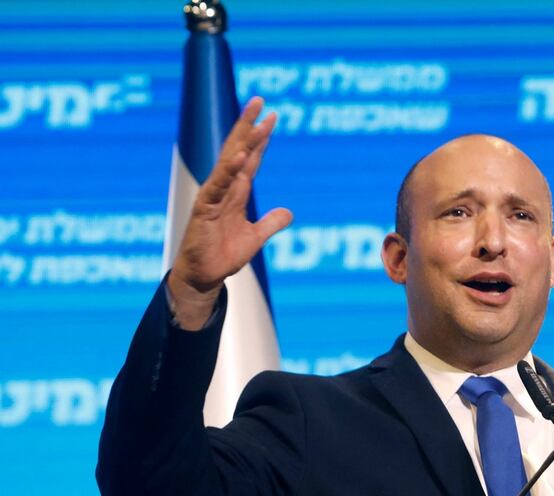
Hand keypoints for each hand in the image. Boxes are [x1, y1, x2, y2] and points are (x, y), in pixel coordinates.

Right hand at [167, 97, 292, 328]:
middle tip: (260, 100)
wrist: (204, 277)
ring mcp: (213, 196)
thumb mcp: (256, 237)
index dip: (262, 138)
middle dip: (250, 125)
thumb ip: (271, 223)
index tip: (272, 116)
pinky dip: (228, 170)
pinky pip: (218, 185)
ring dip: (242, 139)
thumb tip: (288, 213)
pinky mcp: (205, 208)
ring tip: (254, 118)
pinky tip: (240, 155)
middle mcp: (225, 188)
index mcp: (237, 192)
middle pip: (239, 150)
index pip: (252, 159)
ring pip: (229, 161)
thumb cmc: (223, 255)